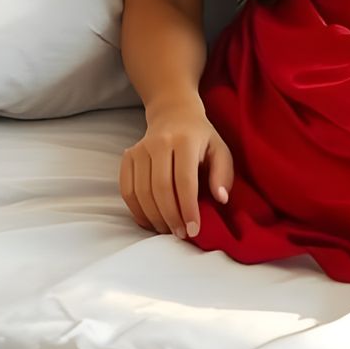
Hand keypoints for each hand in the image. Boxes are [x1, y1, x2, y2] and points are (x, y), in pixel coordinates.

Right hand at [120, 94, 234, 239]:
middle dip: (171, 216)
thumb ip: (223, 174)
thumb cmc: (201, 138)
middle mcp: (159, 142)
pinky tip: (150, 221)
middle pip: (160, 188)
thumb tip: (220, 198)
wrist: (174, 114)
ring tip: (168, 230)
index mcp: (185, 140)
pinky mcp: (127, 157)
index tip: (193, 229)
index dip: (188, 208)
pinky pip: (127, 190)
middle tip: (181, 234)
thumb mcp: (220, 150)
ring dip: (154, 217)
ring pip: (141, 192)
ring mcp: (139, 149)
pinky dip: (137, 210)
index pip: (185, 180)